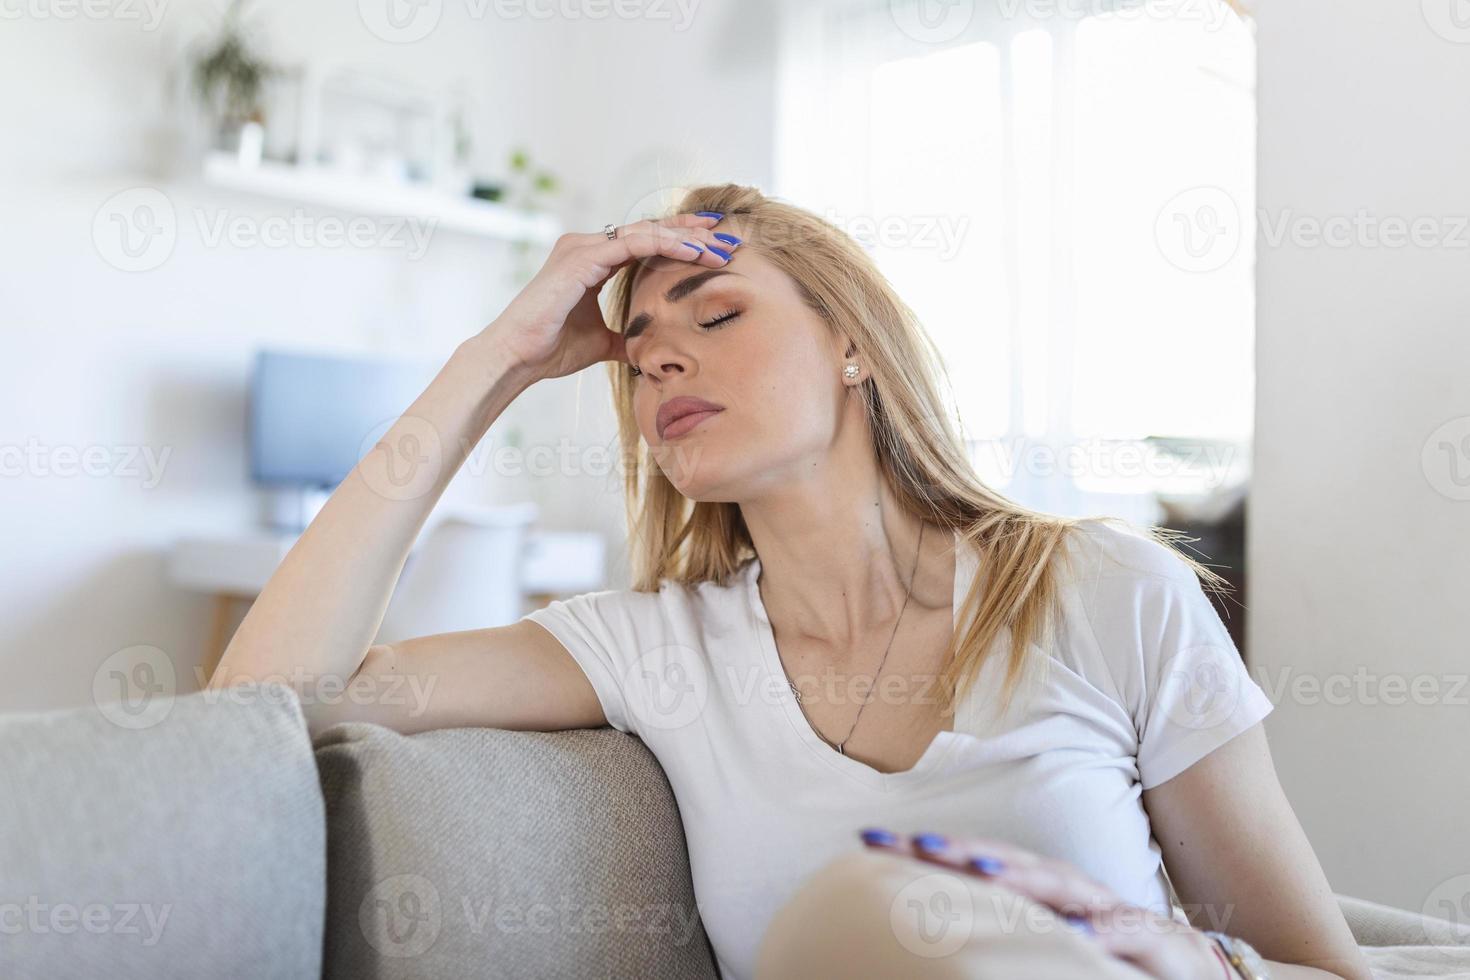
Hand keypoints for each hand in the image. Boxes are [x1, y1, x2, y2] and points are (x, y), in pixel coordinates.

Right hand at [484, 212, 738, 382]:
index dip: (681, 240)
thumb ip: (623, 337)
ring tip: (720, 246)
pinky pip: (633, 243)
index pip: (645, 241)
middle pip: (650, 230)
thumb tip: (644, 349)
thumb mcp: (599, 343)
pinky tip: (693, 253)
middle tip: (728, 238)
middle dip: (692, 233)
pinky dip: (666, 245)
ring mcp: (583, 247)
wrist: (518, 357)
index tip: (714, 245)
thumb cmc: (550, 348)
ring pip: (647, 232)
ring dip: (687, 238)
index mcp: (592, 259)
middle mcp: (587, 246)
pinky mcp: (581, 256)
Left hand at [859, 829, 1229, 979]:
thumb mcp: (1059, 950)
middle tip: (906, 841)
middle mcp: (1079, 898)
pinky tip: (1075, 932)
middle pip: (1010, 864)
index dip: (928, 851)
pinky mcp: (1163, 950)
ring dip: (1021, 877)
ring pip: (1066, 889)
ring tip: (976, 867)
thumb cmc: (1125, 965)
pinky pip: (1132, 937)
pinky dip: (1104, 933)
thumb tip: (935, 932)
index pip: (979, 865)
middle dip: (957, 851)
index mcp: (1049, 898)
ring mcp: (1120, 918)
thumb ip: (1007, 932)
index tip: (868, 842)